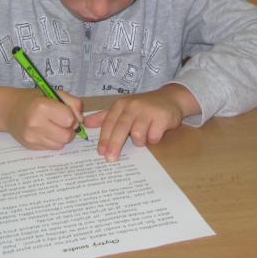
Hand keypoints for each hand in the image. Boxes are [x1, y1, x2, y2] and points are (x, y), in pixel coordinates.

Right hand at [0, 86, 84, 149]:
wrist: (8, 110)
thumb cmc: (34, 99)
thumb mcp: (54, 93)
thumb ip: (73, 103)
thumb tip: (81, 121)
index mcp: (42, 107)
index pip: (69, 120)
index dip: (71, 117)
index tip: (66, 113)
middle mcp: (35, 124)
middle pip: (67, 136)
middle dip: (69, 129)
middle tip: (62, 122)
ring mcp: (31, 137)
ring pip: (61, 144)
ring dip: (62, 136)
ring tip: (54, 126)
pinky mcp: (30, 147)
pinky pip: (52, 148)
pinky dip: (53, 141)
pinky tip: (46, 132)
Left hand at [84, 84, 198, 161]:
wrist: (171, 98)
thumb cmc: (143, 107)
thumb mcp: (123, 108)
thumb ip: (104, 117)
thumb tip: (85, 124)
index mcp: (121, 105)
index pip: (109, 123)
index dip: (104, 138)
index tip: (100, 152)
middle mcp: (134, 106)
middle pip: (121, 128)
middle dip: (114, 145)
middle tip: (110, 159)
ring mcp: (149, 111)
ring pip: (138, 134)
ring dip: (140, 141)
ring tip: (143, 137)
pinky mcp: (163, 117)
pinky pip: (153, 137)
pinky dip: (153, 139)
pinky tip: (156, 133)